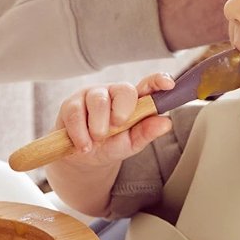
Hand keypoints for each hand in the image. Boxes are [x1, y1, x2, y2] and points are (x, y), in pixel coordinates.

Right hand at [56, 71, 175, 166]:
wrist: (82, 158)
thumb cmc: (110, 145)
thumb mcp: (130, 143)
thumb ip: (146, 132)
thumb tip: (166, 123)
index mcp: (132, 101)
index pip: (148, 85)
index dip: (158, 80)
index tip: (168, 84)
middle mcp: (113, 92)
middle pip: (123, 90)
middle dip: (121, 112)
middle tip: (115, 129)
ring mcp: (92, 95)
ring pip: (98, 100)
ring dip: (98, 126)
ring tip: (96, 141)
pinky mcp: (71, 103)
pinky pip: (75, 113)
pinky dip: (80, 132)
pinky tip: (83, 145)